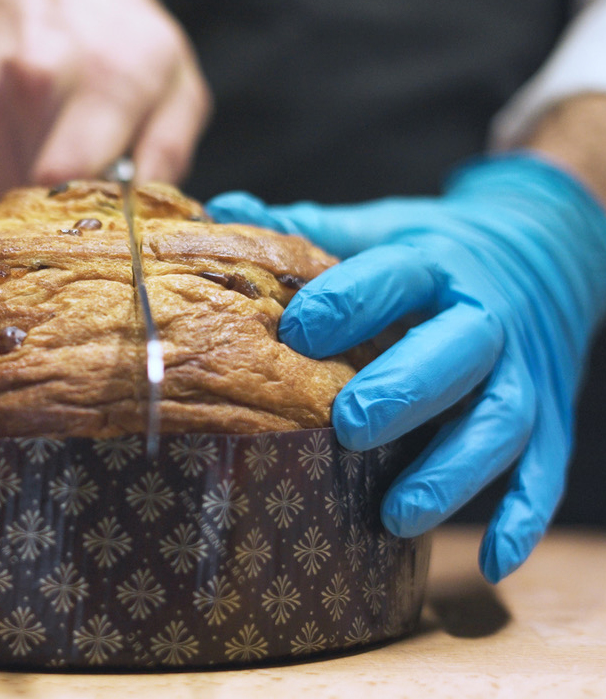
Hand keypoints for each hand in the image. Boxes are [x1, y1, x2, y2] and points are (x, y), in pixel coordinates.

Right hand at [0, 0, 210, 201]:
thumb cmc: (119, 42)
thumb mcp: (175, 86)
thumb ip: (169, 152)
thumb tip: (145, 209)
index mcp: (102, 78)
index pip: (68, 176)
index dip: (83, 211)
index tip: (99, 215)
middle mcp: (33, 78)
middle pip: (36, 191)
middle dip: (62, 200)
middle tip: (84, 172)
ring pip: (3, 187)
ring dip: (29, 184)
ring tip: (53, 142)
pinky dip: (1, 169)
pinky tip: (22, 135)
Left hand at [207, 155, 605, 581]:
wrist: (544, 250)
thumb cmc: (432, 253)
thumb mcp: (376, 229)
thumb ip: (304, 229)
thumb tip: (221, 210)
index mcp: (435, 263)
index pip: (395, 277)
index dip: (348, 301)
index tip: (296, 331)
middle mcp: (488, 317)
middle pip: (458, 353)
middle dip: (405, 391)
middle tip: (348, 427)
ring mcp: (526, 372)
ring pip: (501, 422)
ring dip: (454, 471)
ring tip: (396, 514)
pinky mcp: (551, 418)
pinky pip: (545, 471)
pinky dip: (523, 518)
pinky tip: (491, 562)